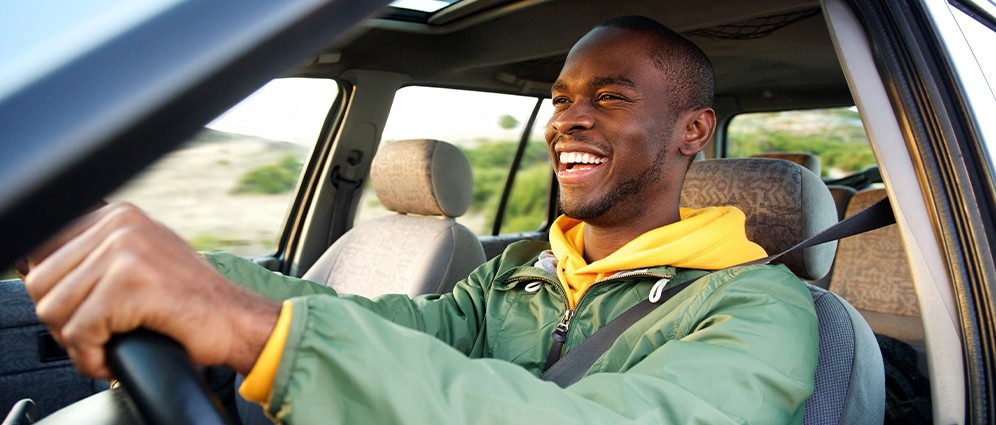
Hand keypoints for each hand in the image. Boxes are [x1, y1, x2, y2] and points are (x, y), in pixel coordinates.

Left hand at [23, 202, 279, 378]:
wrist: (236, 320)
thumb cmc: (191, 301)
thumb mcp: (142, 260)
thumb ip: (99, 254)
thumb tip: (39, 268)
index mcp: (118, 214)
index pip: (43, 251)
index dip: (56, 294)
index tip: (81, 315)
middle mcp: (120, 224)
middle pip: (42, 282)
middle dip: (62, 322)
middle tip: (94, 339)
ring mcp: (125, 251)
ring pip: (54, 309)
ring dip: (76, 343)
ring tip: (104, 349)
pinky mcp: (130, 284)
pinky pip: (80, 332)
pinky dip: (90, 358)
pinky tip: (111, 360)